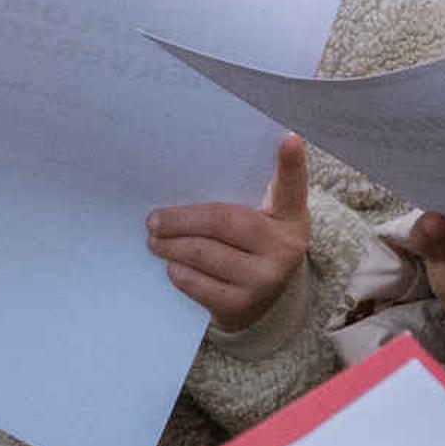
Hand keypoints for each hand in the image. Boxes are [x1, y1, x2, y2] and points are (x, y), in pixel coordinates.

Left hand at [150, 136, 311, 332]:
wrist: (263, 303)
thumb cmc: (255, 247)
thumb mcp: (266, 220)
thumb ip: (245, 195)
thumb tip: (192, 168)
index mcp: (290, 216)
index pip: (291, 186)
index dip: (291, 164)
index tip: (289, 140)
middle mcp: (285, 247)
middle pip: (225, 222)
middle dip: (182, 219)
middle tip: (153, 219)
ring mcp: (265, 279)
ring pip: (205, 253)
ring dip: (172, 245)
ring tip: (154, 240)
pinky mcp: (241, 305)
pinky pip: (199, 284)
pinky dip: (179, 272)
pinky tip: (171, 265)